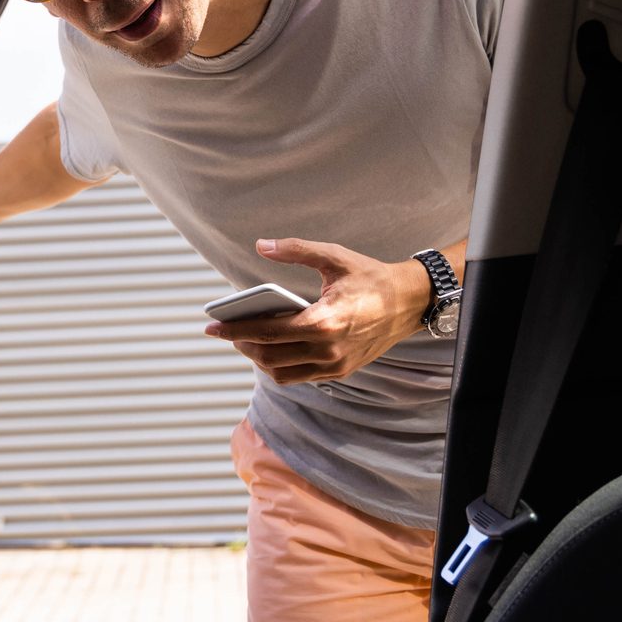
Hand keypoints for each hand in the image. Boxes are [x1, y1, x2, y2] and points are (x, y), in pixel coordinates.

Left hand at [203, 237, 429, 384]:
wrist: (410, 302)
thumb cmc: (370, 277)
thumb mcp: (333, 257)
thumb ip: (295, 250)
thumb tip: (261, 245)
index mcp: (324, 322)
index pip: (267, 332)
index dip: (234, 330)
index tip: (211, 327)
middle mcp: (328, 350)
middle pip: (269, 357)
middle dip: (241, 346)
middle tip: (226, 332)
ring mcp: (336, 365)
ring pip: (282, 373)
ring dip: (259, 360)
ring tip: (246, 340)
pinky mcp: (341, 371)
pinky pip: (299, 376)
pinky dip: (280, 366)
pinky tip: (270, 348)